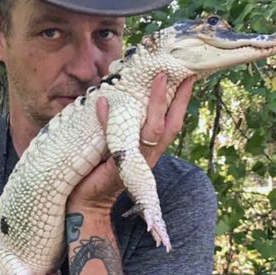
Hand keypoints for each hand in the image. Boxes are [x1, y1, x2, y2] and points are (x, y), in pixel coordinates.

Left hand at [68, 72, 196, 213]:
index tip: (188, 76)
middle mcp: (148, 155)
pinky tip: (102, 102)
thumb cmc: (100, 171)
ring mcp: (135, 163)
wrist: (86, 202)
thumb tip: (118, 93)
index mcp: (151, 149)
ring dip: (155, 103)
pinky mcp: (117, 168)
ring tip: (155, 78)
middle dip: (175, 98)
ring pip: (151, 131)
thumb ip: (123, 125)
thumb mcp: (118, 145)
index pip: (172, 121)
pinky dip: (107, 120)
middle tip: (177, 71)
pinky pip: (115, 141)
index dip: (181, 100)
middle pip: (168, 125)